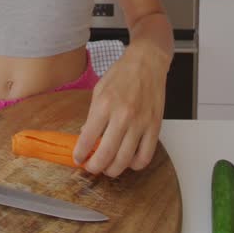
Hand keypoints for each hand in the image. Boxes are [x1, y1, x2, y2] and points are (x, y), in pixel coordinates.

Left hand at [73, 42, 168, 177]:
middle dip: (94, 167)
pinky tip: (128, 161)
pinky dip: (135, 165)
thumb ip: (92, 115)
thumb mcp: (99, 90)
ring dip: (113, 170)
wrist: (147, 62)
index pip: (87, 139)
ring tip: (108, 167)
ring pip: (125, 160)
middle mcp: (122, 115)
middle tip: (91, 167)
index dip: (80, 154)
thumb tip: (86, 137)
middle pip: (106, 155)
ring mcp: (140, 122)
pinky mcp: (155, 127)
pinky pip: (145, 156)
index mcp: (105, 104)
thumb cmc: (122, 74)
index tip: (78, 159)